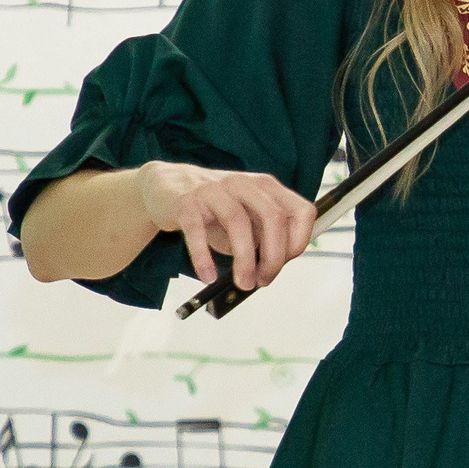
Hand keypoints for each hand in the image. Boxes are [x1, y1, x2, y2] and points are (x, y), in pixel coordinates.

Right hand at [136, 160, 315, 291]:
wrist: (167, 188)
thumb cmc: (215, 209)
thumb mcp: (249, 219)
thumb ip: (266, 238)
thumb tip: (274, 269)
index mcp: (267, 187)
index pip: (301, 211)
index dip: (299, 241)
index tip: (287, 263)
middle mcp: (245, 184)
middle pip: (273, 218)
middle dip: (274, 256)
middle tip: (264, 280)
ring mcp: (214, 190)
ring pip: (238, 222)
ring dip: (244, 260)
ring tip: (243, 283)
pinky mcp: (186, 201)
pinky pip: (197, 231)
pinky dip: (204, 257)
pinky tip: (208, 276)